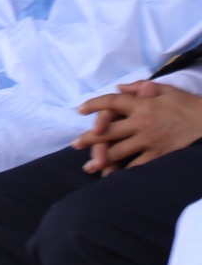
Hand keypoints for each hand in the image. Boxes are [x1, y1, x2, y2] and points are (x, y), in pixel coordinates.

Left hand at [75, 82, 201, 172]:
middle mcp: (141, 122)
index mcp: (142, 104)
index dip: (93, 105)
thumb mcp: (166, 90)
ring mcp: (149, 140)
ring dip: (101, 159)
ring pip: (118, 151)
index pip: (110, 102)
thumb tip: (119, 88)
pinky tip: (116, 177)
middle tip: (75, 144)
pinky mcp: (160, 154)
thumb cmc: (189, 105)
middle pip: (107, 130)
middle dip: (89, 138)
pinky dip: (125, 171)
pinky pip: (138, 165)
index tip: (79, 110)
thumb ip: (141, 87)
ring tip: (90, 167)